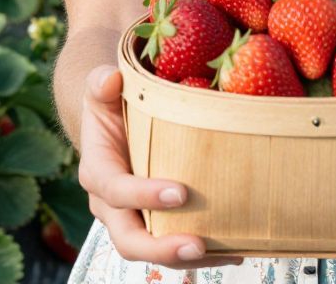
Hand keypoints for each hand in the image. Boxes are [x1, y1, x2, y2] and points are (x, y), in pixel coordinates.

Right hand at [78, 64, 243, 269]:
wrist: (113, 123)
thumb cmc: (111, 103)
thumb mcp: (102, 90)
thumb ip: (102, 84)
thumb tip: (112, 78)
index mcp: (98, 172)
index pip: (116, 191)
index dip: (144, 195)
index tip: (180, 192)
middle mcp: (112, 205)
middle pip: (129, 240)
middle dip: (162, 247)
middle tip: (198, 245)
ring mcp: (133, 218)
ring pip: (155, 249)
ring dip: (188, 257)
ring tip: (228, 254)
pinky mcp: (155, 222)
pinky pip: (175, 243)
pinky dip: (206, 251)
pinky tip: (238, 248)